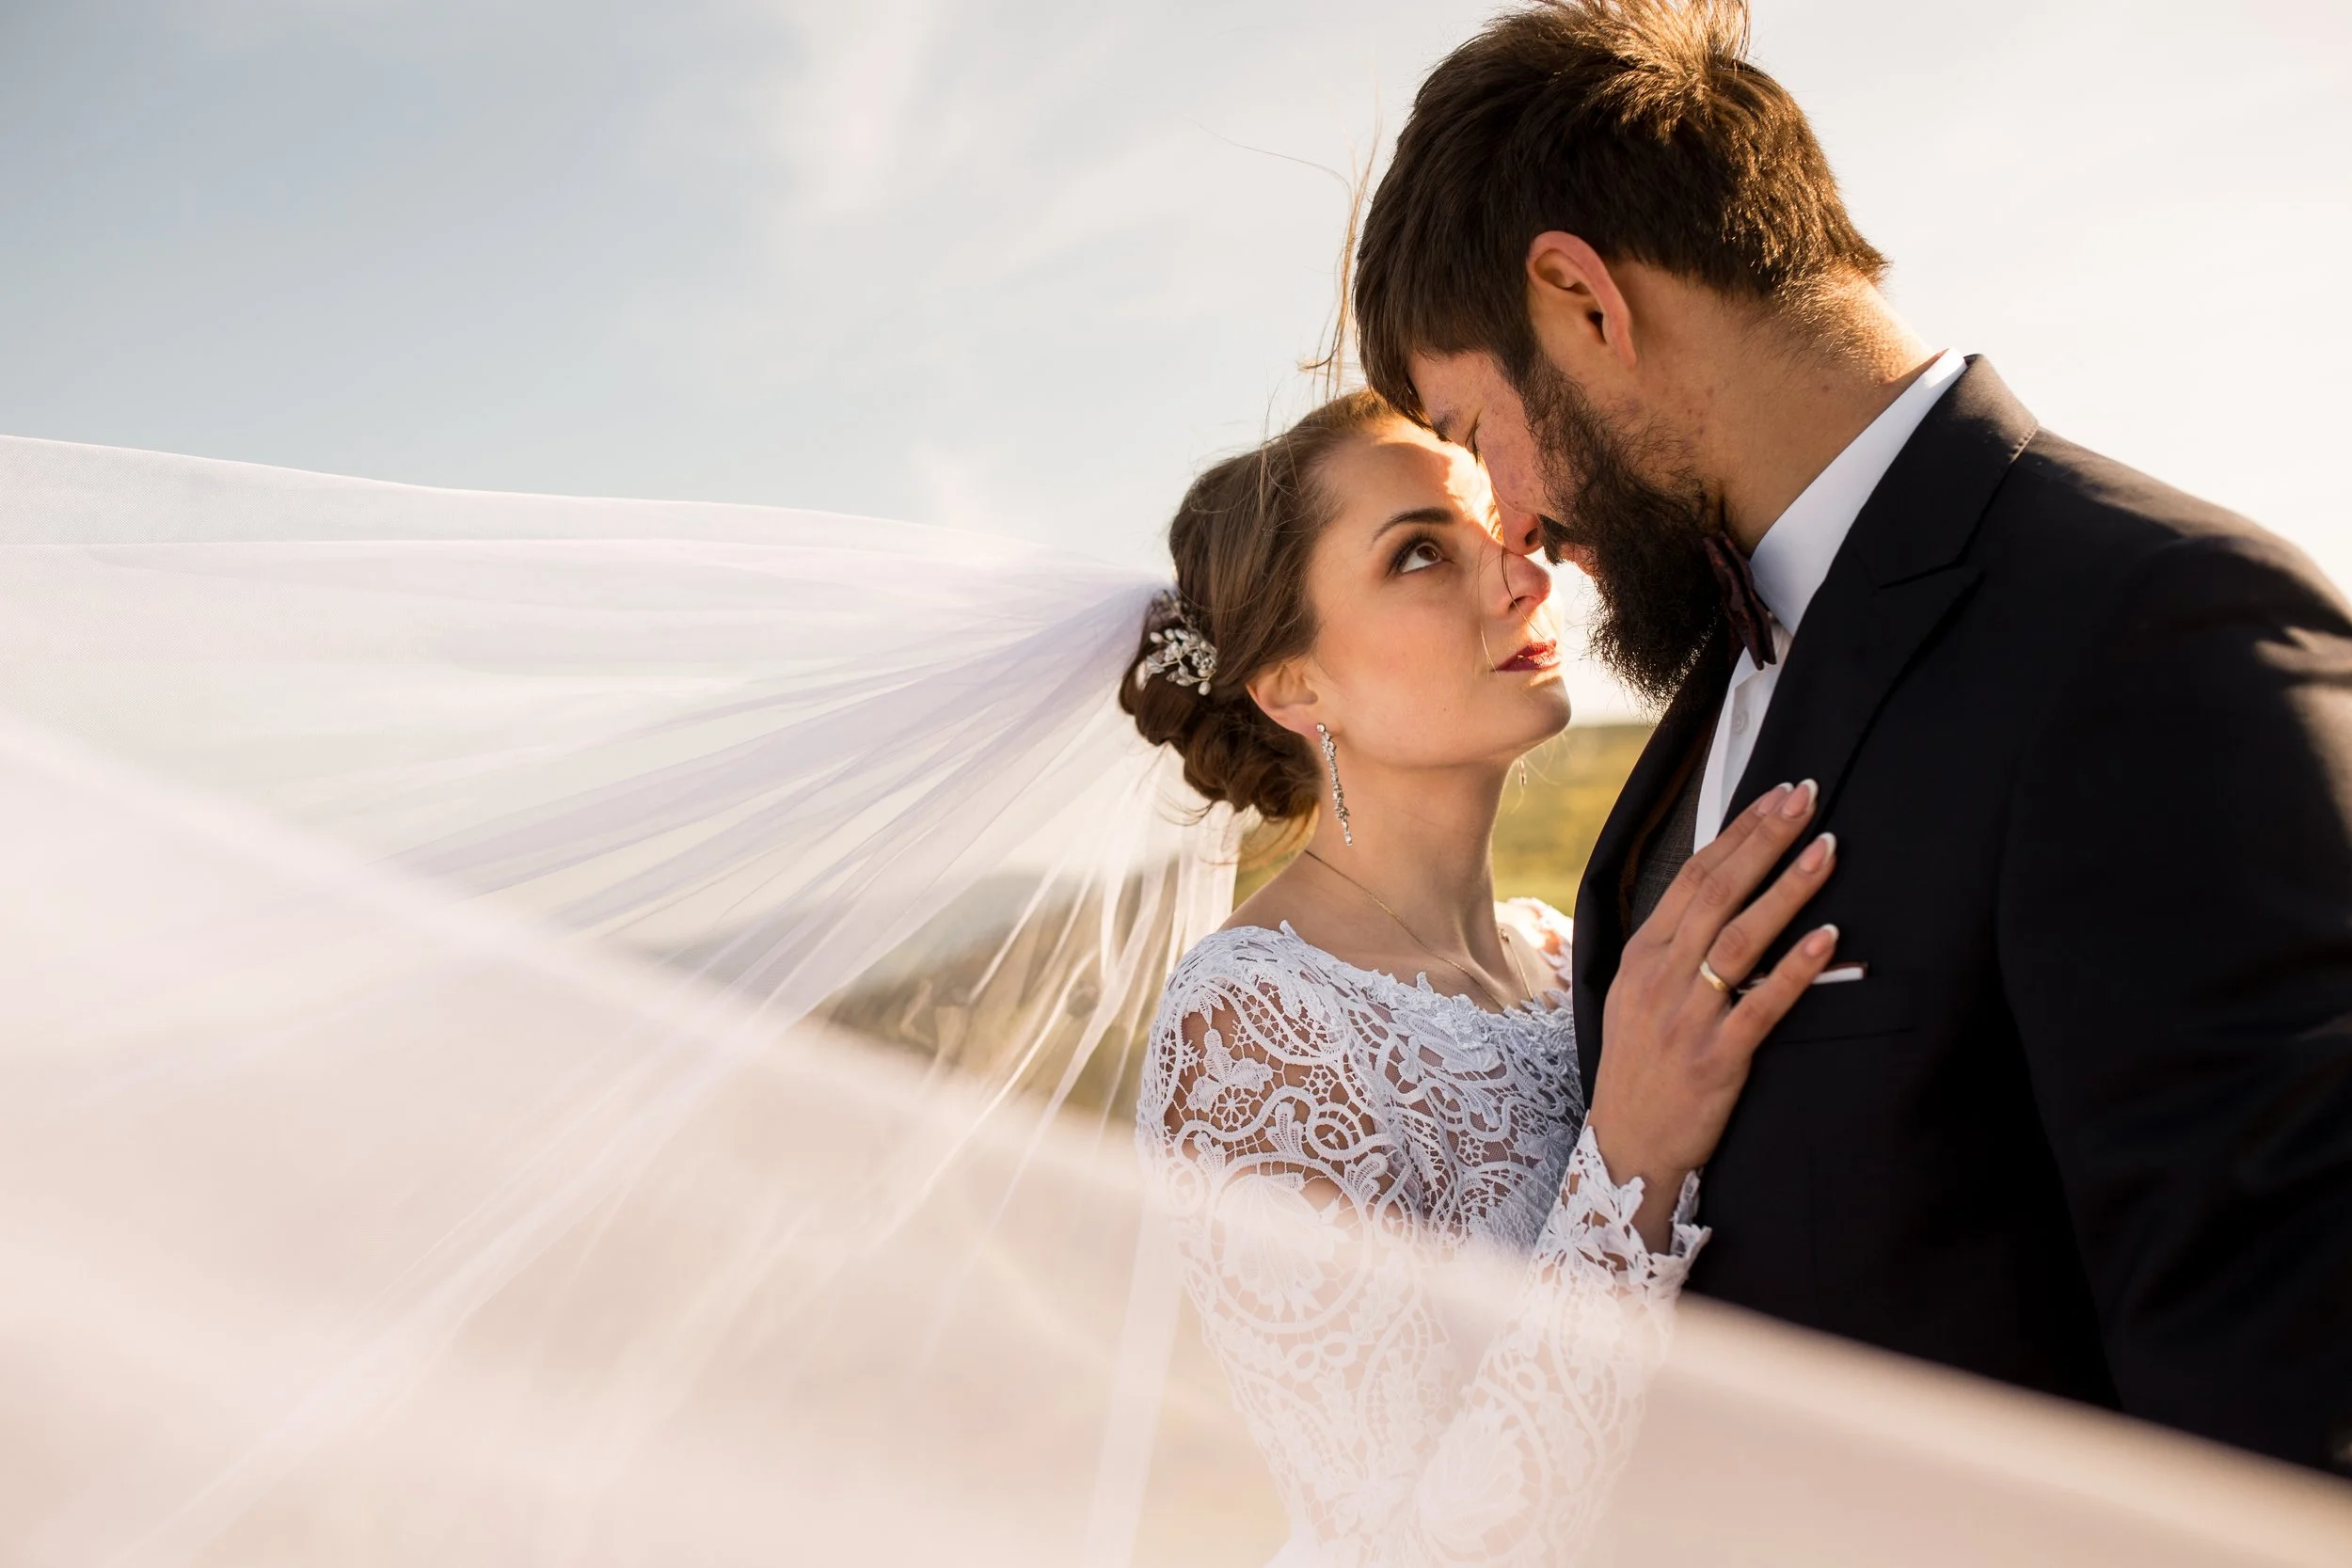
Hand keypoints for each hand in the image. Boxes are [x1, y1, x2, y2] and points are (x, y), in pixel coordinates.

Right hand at [1586, 779, 1840, 1248]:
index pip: (1693, 875)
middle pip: (1717, 892)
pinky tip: (1829, 936)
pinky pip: (1762, 1005)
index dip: (1739, 832)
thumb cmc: (1642, 1068)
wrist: (1627, 1150)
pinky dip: (1797, 968)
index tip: (1777, 796)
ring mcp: (1687, 1017)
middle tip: (1807, 798)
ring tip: (1827, 848)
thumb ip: (1672, 946)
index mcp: (1643, 956)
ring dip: (1787, 888)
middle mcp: (1660, 978)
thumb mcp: (1636, 997)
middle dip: (1765, 839)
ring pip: (1741, 938)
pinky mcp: (1717, 1059)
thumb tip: (1715, 893)